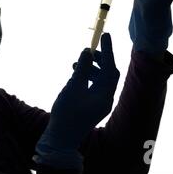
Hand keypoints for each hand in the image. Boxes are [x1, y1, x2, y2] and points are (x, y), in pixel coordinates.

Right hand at [33, 33, 119, 168]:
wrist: (61, 138)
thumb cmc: (66, 112)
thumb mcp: (73, 87)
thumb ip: (81, 68)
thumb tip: (87, 51)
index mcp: (105, 95)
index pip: (111, 68)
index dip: (108, 51)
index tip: (105, 35)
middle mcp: (106, 99)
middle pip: (108, 74)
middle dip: (100, 60)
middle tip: (90, 49)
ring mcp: (100, 104)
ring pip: (100, 81)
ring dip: (91, 69)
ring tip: (75, 63)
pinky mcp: (92, 107)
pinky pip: (94, 88)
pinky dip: (87, 78)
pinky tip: (75, 76)